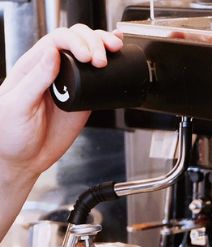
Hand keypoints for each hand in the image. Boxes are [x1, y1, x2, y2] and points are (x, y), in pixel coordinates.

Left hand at [0, 24, 122, 186]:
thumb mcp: (18, 105)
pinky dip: (111, 67)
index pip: (56, 41)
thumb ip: (35, 79)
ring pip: (88, 54)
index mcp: (33, 67)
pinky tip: (118, 58)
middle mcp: (53, 71)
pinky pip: (99, 80)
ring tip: (115, 51)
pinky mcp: (84, 100)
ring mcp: (70, 84)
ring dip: (103, 46)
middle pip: (75, 40)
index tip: (87, 56)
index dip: (75, 42)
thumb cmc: (10, 133)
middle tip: (102, 60)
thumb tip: (52, 53)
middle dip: (93, 42)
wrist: (24, 159)